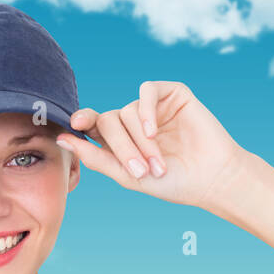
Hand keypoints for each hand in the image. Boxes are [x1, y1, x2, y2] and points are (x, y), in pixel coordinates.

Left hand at [57, 80, 246, 209]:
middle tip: (140, 170)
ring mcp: (153, 106)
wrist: (212, 178)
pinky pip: (147, 91)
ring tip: (157, 162)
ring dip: (139, 140)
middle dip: (120, 146)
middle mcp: (134, 120)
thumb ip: (95, 158)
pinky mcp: (172, 94)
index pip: (93, 125)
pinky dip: (146, 110)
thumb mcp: (128, 176)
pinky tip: (153, 130)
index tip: (75, 125)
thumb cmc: (172, 182)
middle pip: (108, 120)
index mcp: (120, 139)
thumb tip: (60, 139)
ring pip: (127, 111)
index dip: (81, 121)